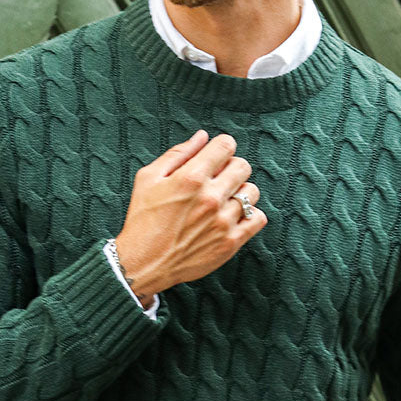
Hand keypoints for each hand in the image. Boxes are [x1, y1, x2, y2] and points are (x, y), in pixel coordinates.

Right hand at [114, 129, 266, 297]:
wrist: (143, 263)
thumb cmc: (142, 220)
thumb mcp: (148, 178)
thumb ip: (178, 154)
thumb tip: (202, 136)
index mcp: (191, 178)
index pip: (226, 146)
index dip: (221, 147)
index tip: (216, 156)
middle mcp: (210, 198)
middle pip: (243, 166)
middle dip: (231, 167)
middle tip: (219, 179)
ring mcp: (223, 221)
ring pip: (252, 192)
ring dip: (240, 192)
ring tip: (224, 201)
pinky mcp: (230, 242)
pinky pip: (258, 219)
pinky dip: (250, 215)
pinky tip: (234, 217)